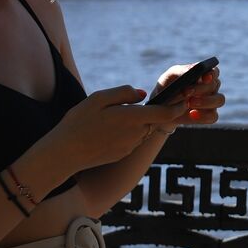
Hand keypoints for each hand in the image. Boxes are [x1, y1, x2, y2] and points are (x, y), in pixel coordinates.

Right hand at [38, 85, 189, 173]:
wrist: (64, 153)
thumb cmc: (79, 122)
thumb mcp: (99, 98)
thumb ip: (124, 93)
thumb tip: (142, 94)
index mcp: (133, 117)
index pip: (165, 113)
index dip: (177, 107)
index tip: (183, 101)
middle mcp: (136, 134)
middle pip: (153, 121)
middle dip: (152, 113)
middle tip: (136, 106)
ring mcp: (130, 146)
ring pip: (142, 130)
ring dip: (137, 124)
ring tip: (113, 119)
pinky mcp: (122, 154)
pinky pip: (131, 140)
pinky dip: (126, 134)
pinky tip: (107, 131)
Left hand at [148, 63, 224, 132]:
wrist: (161, 109)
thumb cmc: (168, 88)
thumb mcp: (170, 76)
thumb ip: (181, 70)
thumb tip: (193, 69)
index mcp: (205, 75)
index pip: (214, 71)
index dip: (211, 73)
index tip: (204, 77)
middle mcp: (212, 87)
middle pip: (215, 85)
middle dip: (201, 88)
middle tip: (187, 92)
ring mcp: (212, 102)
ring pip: (219, 100)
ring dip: (206, 101)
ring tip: (190, 103)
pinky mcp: (209, 116)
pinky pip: (213, 116)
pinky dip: (203, 116)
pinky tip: (191, 114)